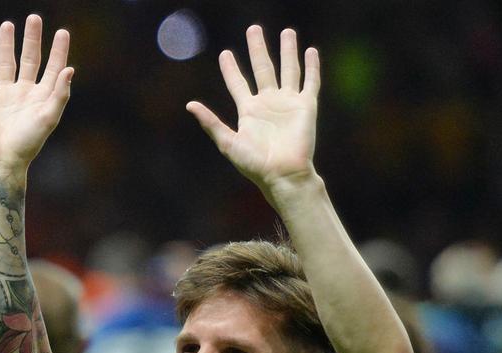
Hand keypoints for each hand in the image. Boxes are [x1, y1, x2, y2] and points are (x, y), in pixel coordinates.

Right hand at [0, 14, 72, 165]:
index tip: (62, 32)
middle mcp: (23, 94)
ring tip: (8, 24)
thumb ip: (60, 94)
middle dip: (32, 39)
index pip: (53, 68)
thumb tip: (69, 68)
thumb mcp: (48, 119)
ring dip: (7, 45)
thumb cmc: (26, 144)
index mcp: (41, 98)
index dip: (58, 51)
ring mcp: (3, 96)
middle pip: (30, 60)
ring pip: (7, 64)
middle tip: (34, 18)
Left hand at [186, 26, 319, 193]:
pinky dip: (311, 66)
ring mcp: (288, 103)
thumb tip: (190, 105)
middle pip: (262, 68)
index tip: (225, 53)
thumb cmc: (254, 164)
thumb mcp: (227, 142)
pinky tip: (310, 51)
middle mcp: (268, 103)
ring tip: (287, 31)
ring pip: (288, 69)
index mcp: (248, 111)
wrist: (283, 174)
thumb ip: (210, 122)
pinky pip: (310, 82)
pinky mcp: (306, 106)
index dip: (231, 68)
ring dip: (287, 50)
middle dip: (257, 48)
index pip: (237, 83)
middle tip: (253, 28)